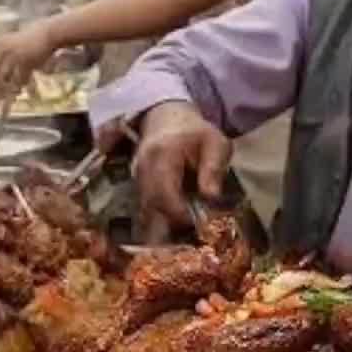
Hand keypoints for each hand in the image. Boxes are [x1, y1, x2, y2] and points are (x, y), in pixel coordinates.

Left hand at [0, 24, 57, 102]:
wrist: (47, 34)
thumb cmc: (29, 47)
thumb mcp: (10, 53)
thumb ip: (0, 66)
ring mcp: (10, 52)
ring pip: (2, 77)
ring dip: (6, 90)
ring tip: (14, 96)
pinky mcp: (24, 57)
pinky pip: (18, 77)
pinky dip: (20, 86)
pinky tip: (25, 89)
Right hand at [129, 101, 229, 239]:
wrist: (167, 118)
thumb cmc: (196, 133)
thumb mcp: (215, 144)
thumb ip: (213, 169)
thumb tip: (210, 197)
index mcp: (163, 154)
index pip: (164, 192)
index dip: (180, 213)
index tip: (199, 224)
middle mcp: (143, 167)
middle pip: (152, 205)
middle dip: (172, 224)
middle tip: (194, 233)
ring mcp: (136, 176)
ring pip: (146, 210)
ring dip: (164, 225)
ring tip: (186, 232)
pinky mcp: (136, 185)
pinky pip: (145, 208)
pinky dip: (159, 219)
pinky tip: (174, 227)